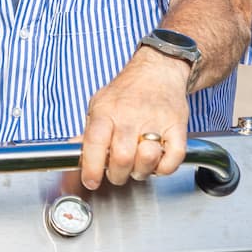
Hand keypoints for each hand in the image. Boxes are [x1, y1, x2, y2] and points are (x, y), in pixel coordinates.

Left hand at [78, 48, 190, 189]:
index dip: (91, 168)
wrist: (159, 70)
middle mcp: (130, 116)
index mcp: (106, 111)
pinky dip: (165, 168)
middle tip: (117, 174)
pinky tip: (157, 162)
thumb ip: (88, 132)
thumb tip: (73, 155)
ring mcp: (156, 121)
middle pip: (122, 157)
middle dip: (117, 175)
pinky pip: (174, 157)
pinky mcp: (177, 126)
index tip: (91, 181)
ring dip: (141, 171)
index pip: (95, 143)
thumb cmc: (126, 92)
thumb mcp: (98, 105)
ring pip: (147, 159)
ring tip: (137, 166)